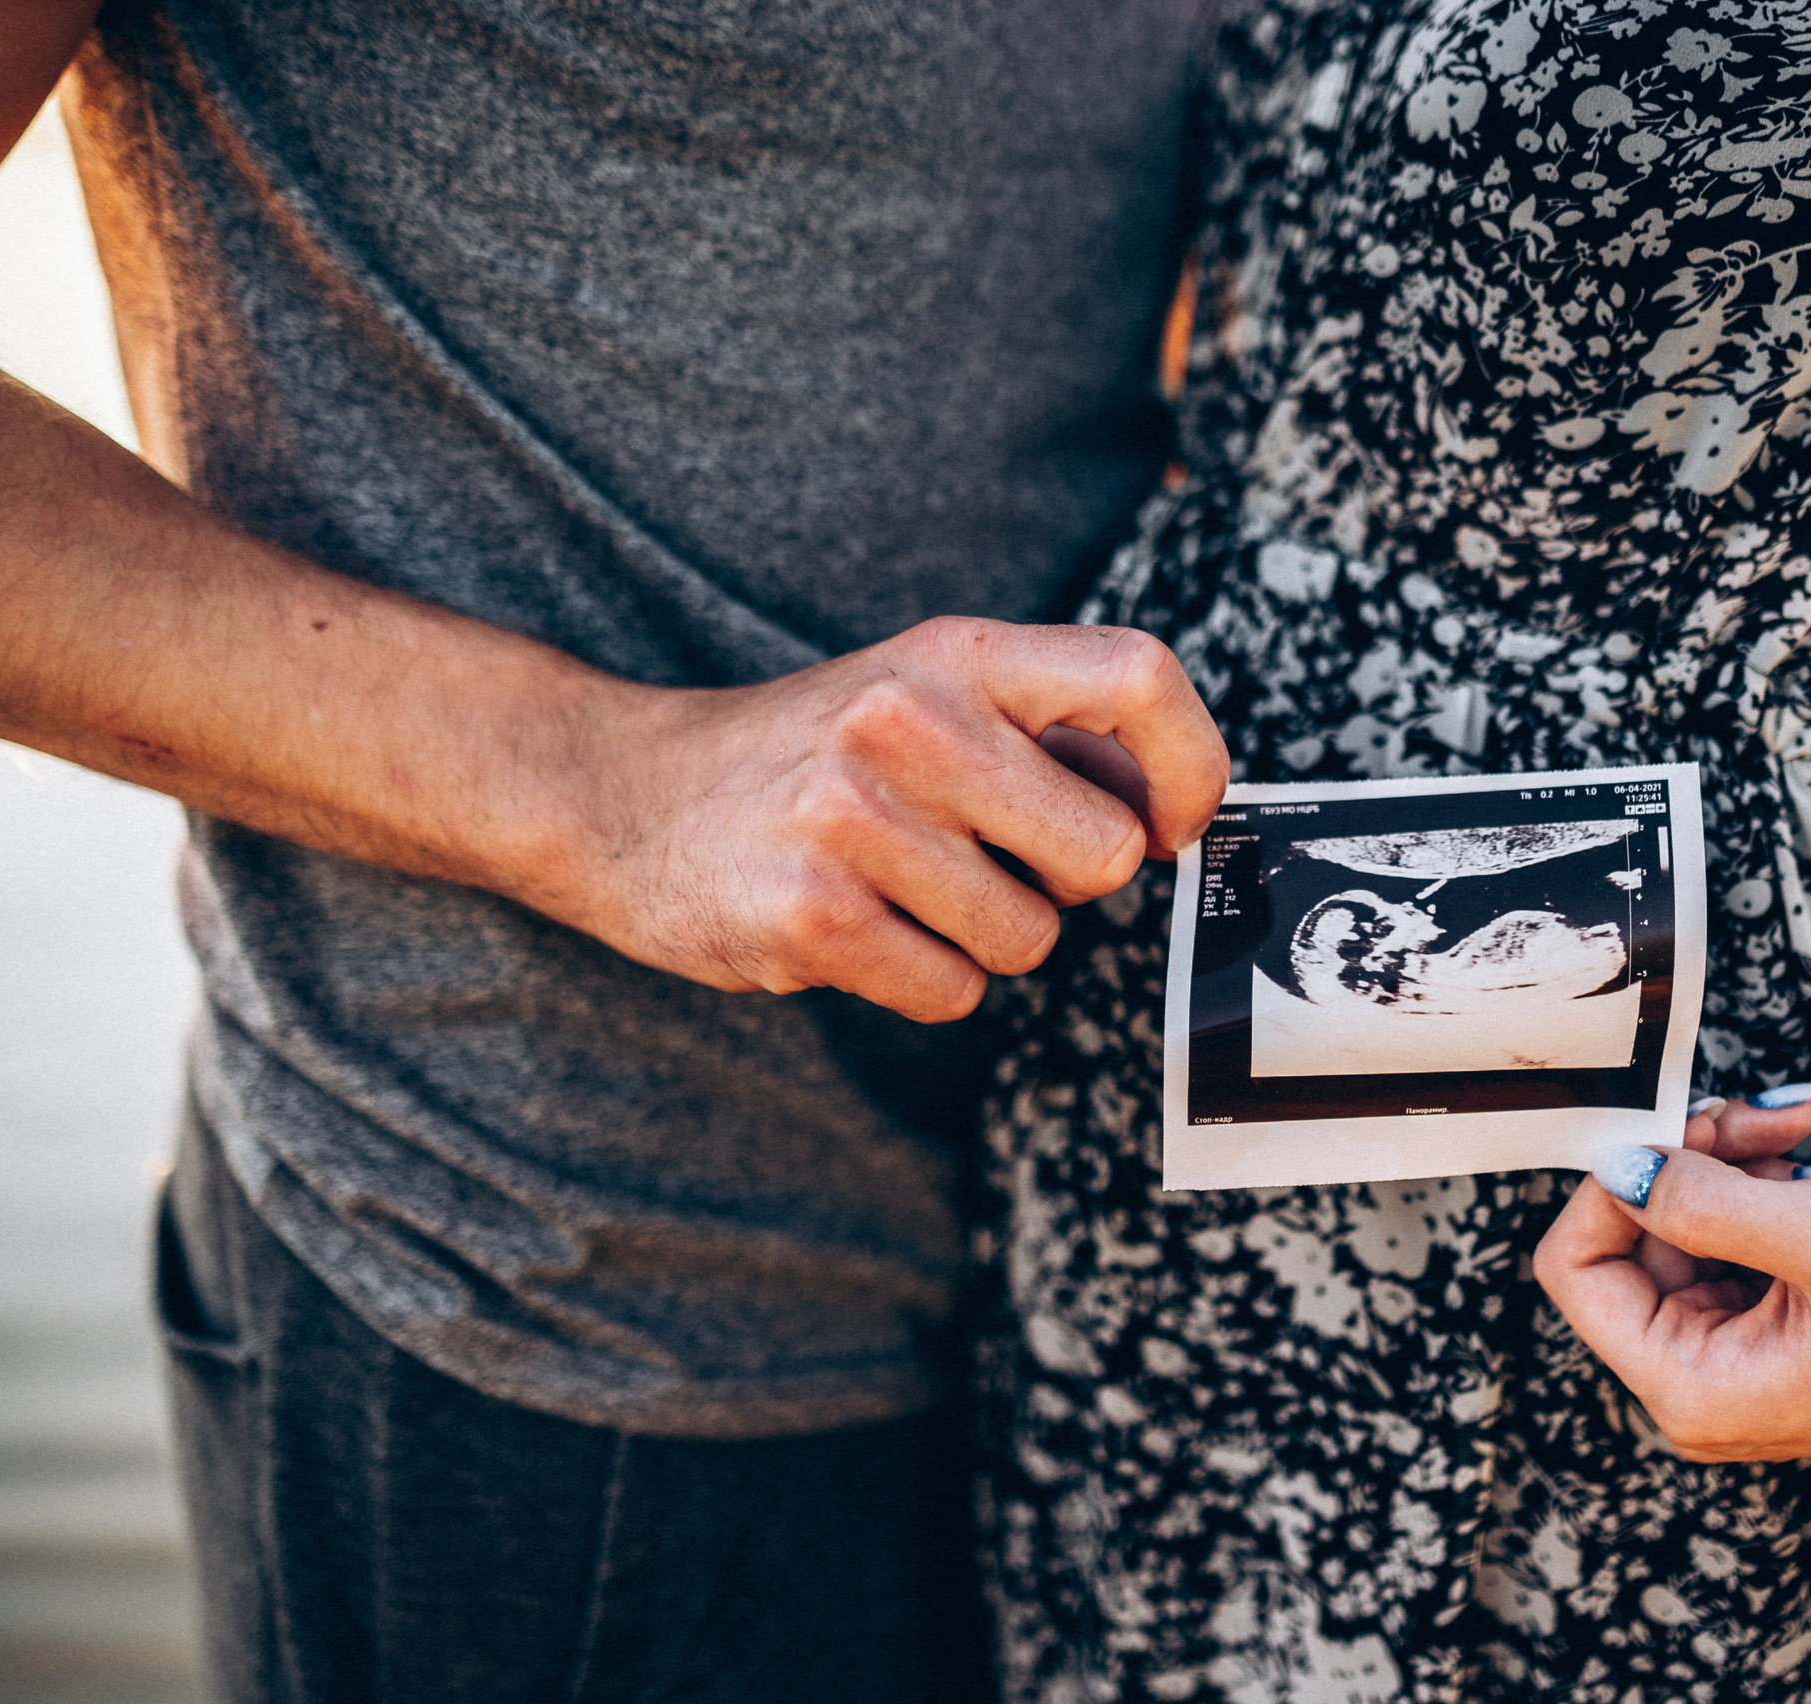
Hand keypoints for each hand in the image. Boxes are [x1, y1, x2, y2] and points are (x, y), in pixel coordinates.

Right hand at [548, 617, 1227, 1023]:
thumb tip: (1169, 800)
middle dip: (1061, 883)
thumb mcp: (922, 689)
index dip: (1189, 765)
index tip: (1165, 824)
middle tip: (985, 860)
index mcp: (956, 655)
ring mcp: (856, 821)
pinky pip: (953, 993)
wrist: (621, 792)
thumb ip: (1041, 729)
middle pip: (1103, 854)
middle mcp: (909, 721)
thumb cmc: (807, 752)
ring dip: (981, 938)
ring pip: (1029, 940)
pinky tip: (856, 928)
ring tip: (898, 888)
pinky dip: (921, 980)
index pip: (1140, 676)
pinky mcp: (813, 918)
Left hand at [1536, 1113, 1810, 1460]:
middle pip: (1630, 1239)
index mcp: (1692, 1390)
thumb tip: (1615, 1164)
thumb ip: (1704, 1201)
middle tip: (1760, 1114)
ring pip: (1681, 1227)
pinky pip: (1730, 1239)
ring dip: (1730, 1164)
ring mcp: (1737, 1357)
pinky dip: (1762, 1190)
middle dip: (1687, 1160)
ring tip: (1797, 1132)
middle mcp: (1699, 1385)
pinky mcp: (1775, 1327)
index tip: (1678, 1129)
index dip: (1611, 1186)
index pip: (1576, 1268)